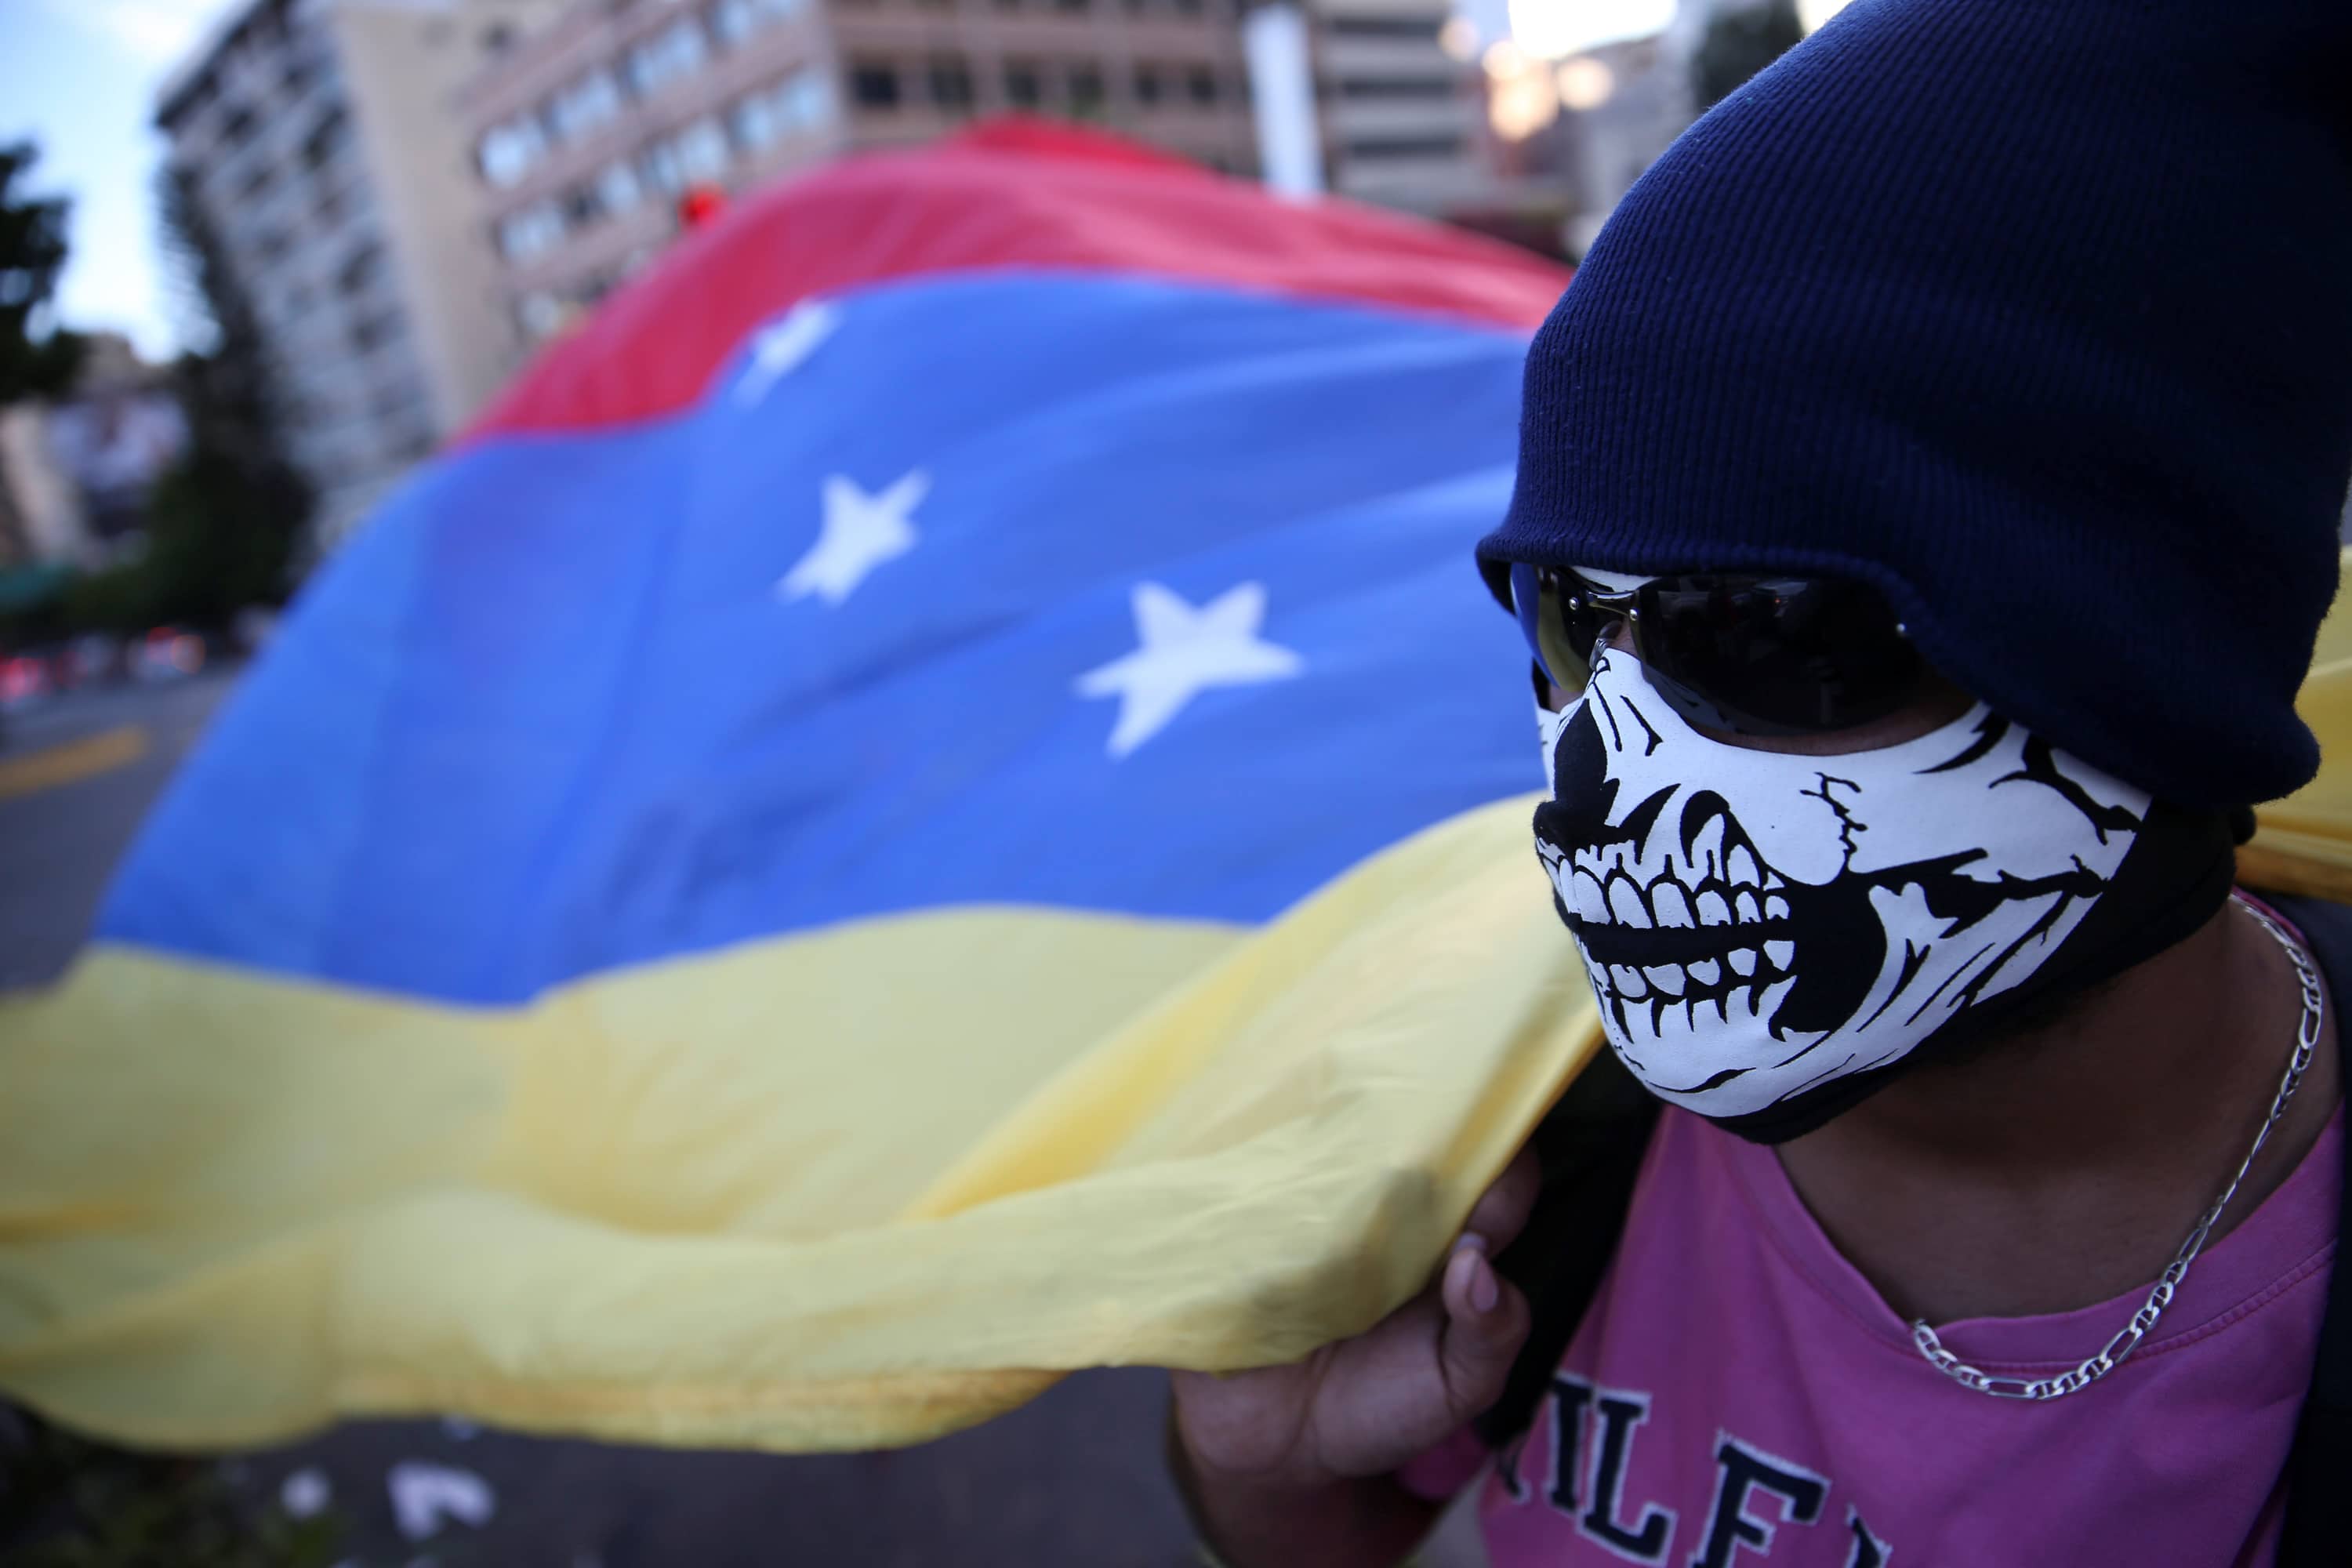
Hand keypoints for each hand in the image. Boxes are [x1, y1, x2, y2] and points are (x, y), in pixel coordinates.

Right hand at [1171, 1146, 1540, 1491]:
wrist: (1275, 1443)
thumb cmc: (1379, 1408)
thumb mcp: (1457, 1386)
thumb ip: (1490, 1333)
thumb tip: (1475, 1259)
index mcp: (1450, 1240)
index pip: (1496, 1182)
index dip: (1504, 1160)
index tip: (1496, 1153)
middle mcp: (1395, 1210)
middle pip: (1424, 1143)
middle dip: (1426, 1120)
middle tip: (1416, 1116)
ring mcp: (1325, 1208)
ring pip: (1350, 1143)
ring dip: (1352, 1126)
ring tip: (1349, 1114)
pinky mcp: (1261, 1219)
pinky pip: (1271, 1175)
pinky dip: (1276, 1156)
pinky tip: (1279, 1146)